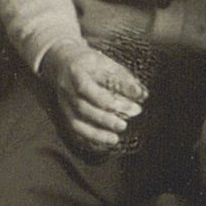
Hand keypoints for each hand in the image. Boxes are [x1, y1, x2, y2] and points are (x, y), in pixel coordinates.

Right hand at [40, 38, 151, 154]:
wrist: (63, 61)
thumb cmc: (90, 62)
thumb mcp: (106, 62)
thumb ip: (123, 79)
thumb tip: (141, 95)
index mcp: (76, 72)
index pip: (88, 88)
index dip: (110, 100)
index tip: (132, 106)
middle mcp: (66, 90)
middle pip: (83, 108)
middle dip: (105, 119)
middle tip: (124, 124)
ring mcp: (64, 104)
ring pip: (76, 123)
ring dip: (96, 134)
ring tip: (114, 139)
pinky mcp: (65, 115)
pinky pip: (75, 131)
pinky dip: (89, 139)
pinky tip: (103, 143)